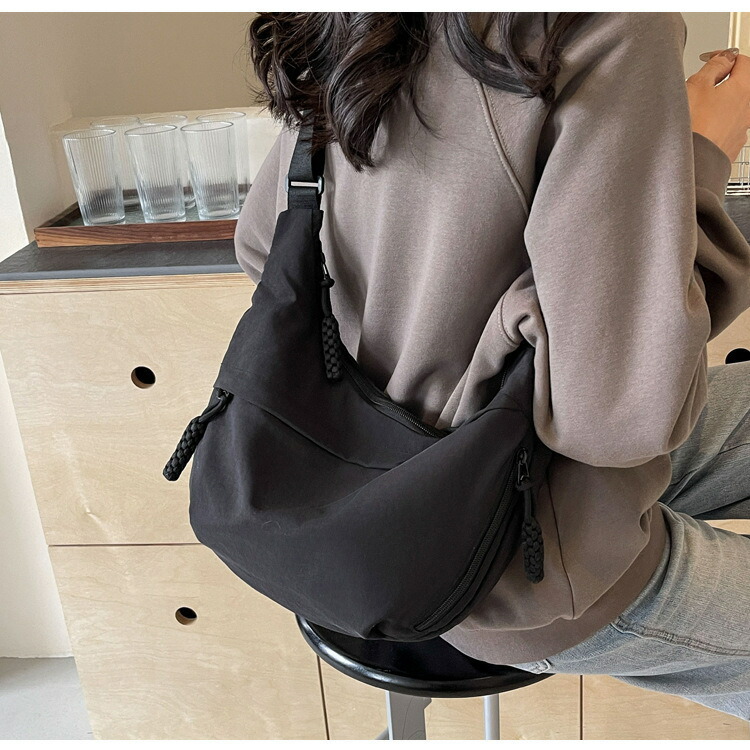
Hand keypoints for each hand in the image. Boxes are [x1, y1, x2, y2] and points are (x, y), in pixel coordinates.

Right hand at [687, 48, 749, 163]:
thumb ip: (713, 67)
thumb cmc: (694, 127)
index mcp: (744, 88)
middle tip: (707, 83)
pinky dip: (719, 123)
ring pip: (736, 107)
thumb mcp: (697, 86)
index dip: (726, 57)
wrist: (692, 163)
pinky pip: (730, 127)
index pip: (743, 61)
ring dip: (722, 103)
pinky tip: (703, 128)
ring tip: (701, 109)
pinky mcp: (733, 145)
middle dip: (727, 80)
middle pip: (743, 84)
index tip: (712, 60)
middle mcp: (748, 107)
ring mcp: (742, 128)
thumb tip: (723, 59)